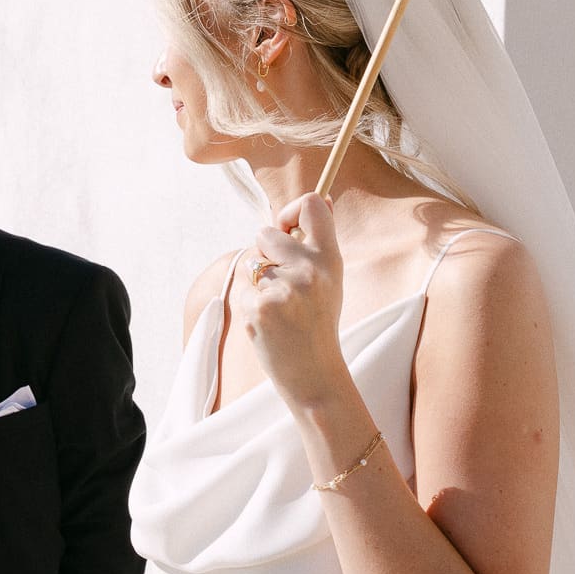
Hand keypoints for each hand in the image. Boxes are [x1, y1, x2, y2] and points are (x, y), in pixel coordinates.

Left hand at [243, 193, 346, 411]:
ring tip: (280, 310)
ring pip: (252, 264)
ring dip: (259, 284)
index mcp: (330, 259)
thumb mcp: (331, 279)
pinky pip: (243, 289)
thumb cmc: (319, 323)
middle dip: (265, 254)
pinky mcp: (260, 308)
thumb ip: (320, 241)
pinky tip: (270, 324)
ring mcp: (284, 289)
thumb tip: (319, 198)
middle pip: (265, 232)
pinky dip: (251, 305)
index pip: (310, 205)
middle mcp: (309, 270)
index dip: (290, 211)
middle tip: (283, 285)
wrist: (315, 375)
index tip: (287, 229)